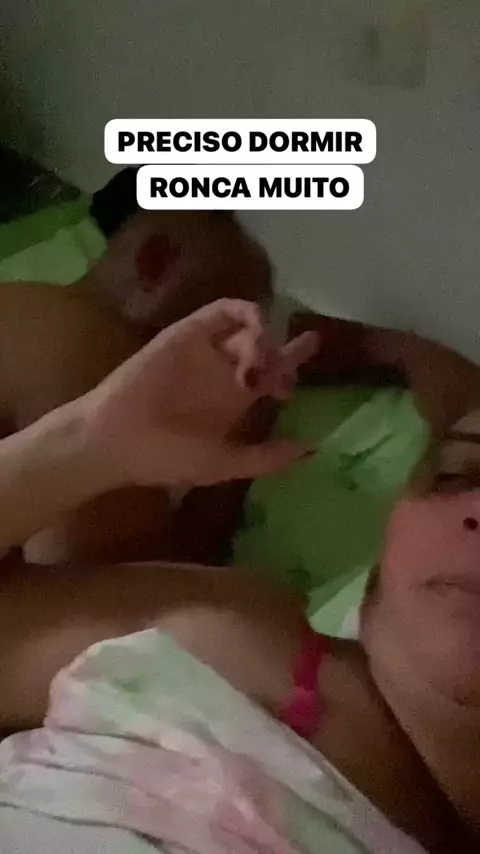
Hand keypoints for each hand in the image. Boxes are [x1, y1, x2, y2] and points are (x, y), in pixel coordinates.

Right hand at [83, 299, 317, 486]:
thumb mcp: (224, 463)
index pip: (273, 375)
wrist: (118, 439)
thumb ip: (267, 458)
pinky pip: (222, 312)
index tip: (295, 379)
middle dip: (286, 352)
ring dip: (264, 343)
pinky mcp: (188, 332)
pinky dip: (246, 314)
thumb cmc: (166, 457)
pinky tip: (253, 332)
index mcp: (235, 401)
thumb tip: (313, 450)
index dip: (293, 366)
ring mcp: (207, 350)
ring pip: (250, 329)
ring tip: (256, 369)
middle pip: (267, 346)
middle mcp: (224, 371)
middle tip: (279, 377)